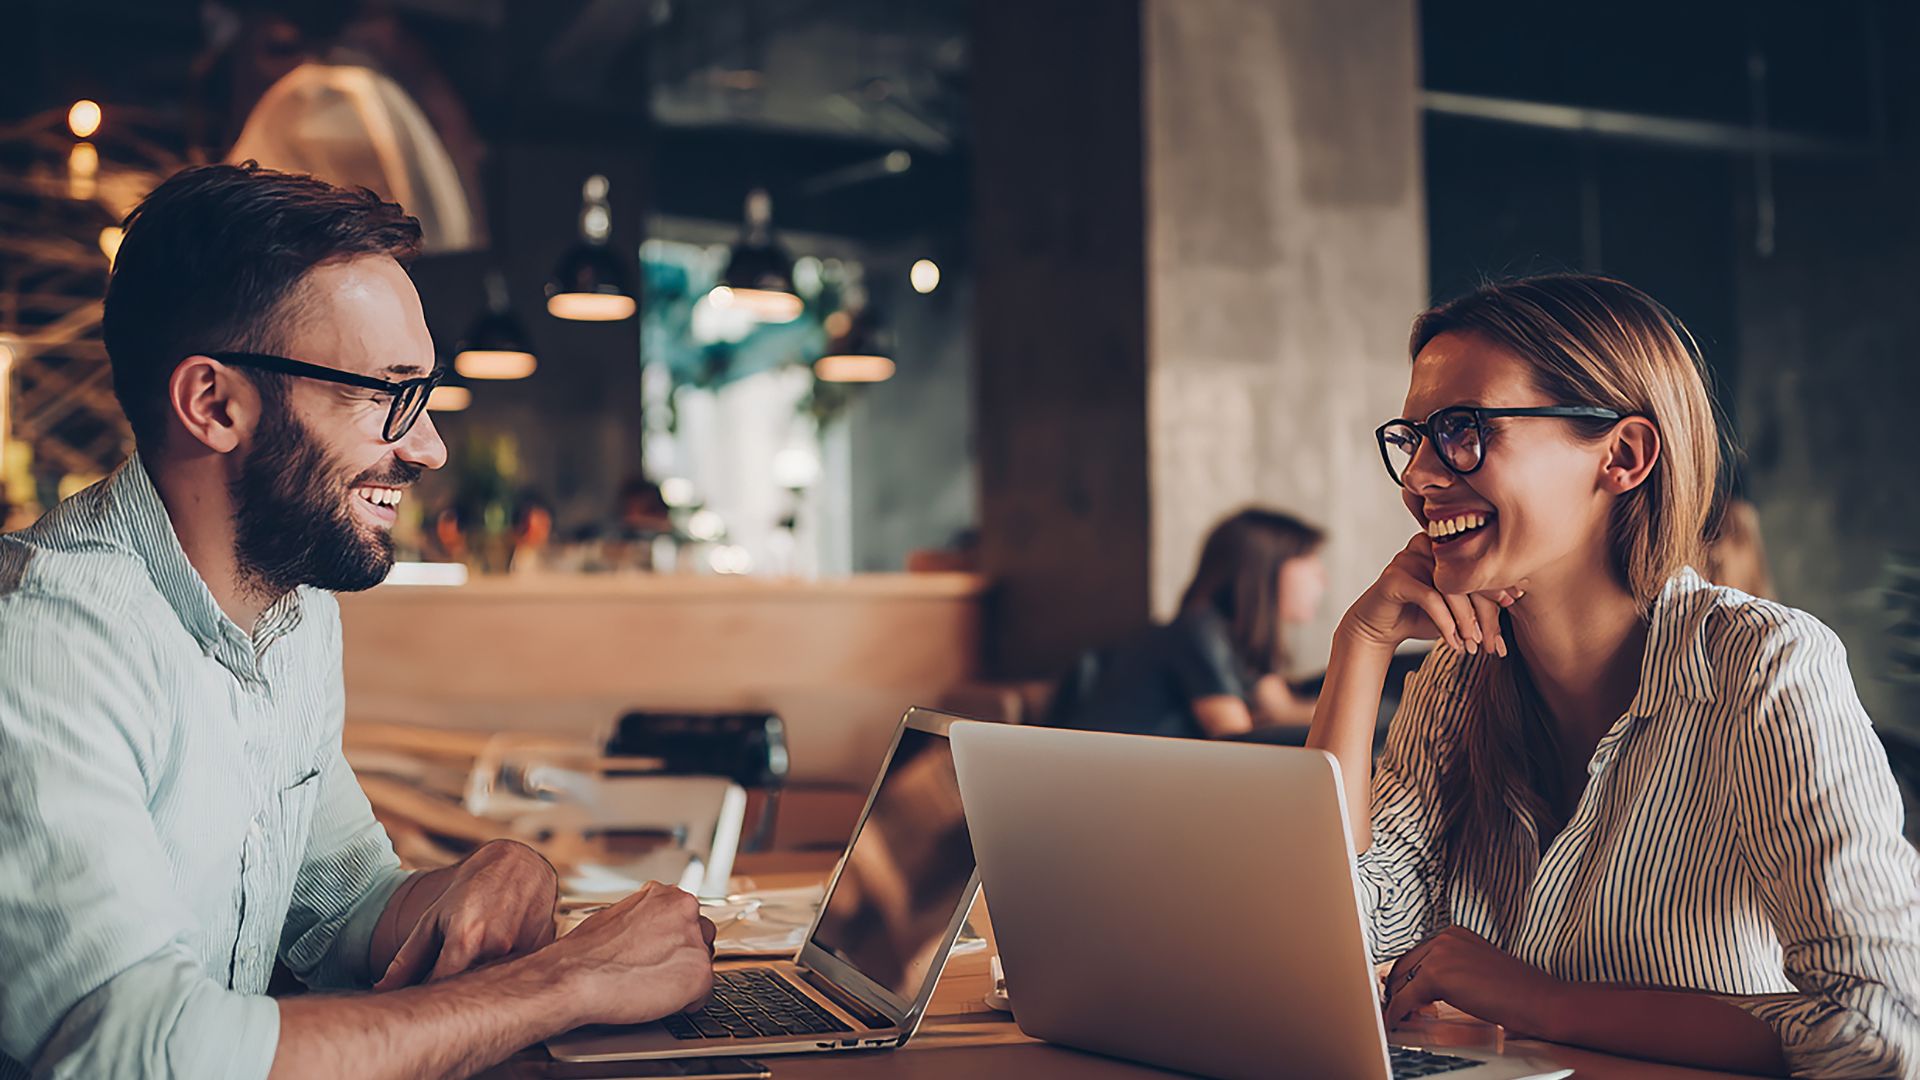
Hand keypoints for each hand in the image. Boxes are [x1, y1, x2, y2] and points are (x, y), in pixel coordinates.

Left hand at [375, 839, 558, 989]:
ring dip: (484, 987)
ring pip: (497, 986)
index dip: (430, 1003)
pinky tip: (500, 964)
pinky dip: (508, 978)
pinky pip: (522, 975)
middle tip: (447, 989)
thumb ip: (408, 959)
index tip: (423, 1007)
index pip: (440, 991)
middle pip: (470, 993)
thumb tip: (380, 990)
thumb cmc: (469, 892)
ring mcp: (524, 947)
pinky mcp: (543, 948)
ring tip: (476, 969)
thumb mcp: (433, 920)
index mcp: (464, 940)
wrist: (516, 864)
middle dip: (456, 998)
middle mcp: (496, 946)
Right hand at [546, 881, 717, 1027]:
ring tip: (654, 986)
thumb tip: (649, 930)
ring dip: (685, 976)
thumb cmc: (586, 953)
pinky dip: (685, 1002)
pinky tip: (660, 1001)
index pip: (688, 917)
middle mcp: (687, 912)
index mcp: (667, 896)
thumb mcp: (618, 915)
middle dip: (684, 954)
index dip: (673, 938)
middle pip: (702, 937)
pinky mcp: (699, 975)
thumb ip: (644, 917)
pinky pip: (702, 994)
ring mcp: (695, 943)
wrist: (575, 978)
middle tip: (657, 970)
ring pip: (703, 964)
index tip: (663, 950)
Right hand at [1339, 534, 1523, 657]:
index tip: (1513, 605)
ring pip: (1450, 588)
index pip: (1477, 564)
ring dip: (1465, 621)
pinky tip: (1452, 642)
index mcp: (1443, 545)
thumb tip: (1518, 599)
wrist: (1379, 629)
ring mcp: (1408, 557)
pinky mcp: (1394, 576)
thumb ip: (1479, 599)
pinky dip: (1445, 622)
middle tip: (1493, 642)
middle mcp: (1426, 545)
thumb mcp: (1456, 608)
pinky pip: (1429, 598)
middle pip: (1466, 576)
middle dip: (1484, 614)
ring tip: (1471, 645)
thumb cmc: (1420, 616)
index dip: (1497, 587)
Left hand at [1381, 926, 1563, 1036]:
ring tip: (1400, 1020)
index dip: (1407, 979)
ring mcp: (1440, 952)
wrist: (1542, 1002)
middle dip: (1398, 990)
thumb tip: (1424, 994)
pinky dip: (1397, 1014)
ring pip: (1401, 981)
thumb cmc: (1520, 994)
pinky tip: (1396, 1024)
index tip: (1404, 997)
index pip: (1417, 955)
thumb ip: (1453, 975)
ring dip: (1396, 1002)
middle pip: (1404, 965)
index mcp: (1456, 934)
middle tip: (1399, 1012)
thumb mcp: (1478, 973)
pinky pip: (1404, 998)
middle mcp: (1445, 937)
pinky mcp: (1436, 973)